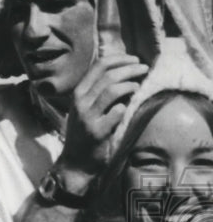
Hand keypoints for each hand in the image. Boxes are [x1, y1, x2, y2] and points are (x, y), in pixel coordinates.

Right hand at [57, 53, 149, 182]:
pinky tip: (129, 109)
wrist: (76, 162)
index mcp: (77, 94)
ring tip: (139, 87)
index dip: (120, 59)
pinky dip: (127, 107)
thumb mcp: (84, 108)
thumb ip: (97, 91)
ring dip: (131, 85)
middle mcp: (80, 103)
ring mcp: (87, 117)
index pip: (99, 66)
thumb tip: (123, 69)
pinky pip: (118, 111)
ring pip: (113, 90)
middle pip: (109, 76)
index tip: (135, 59)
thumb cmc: (84, 133)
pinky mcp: (97, 131)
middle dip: (131, 69)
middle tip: (145, 69)